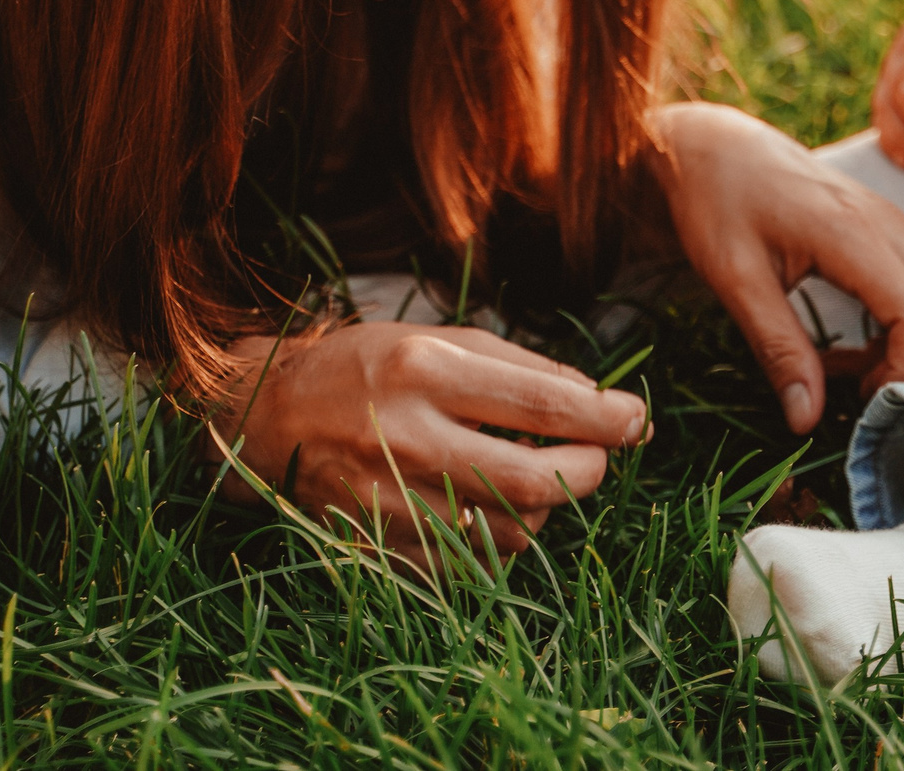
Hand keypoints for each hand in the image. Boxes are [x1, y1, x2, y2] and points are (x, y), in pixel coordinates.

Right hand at [209, 321, 645, 567]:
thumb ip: (521, 367)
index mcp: (425, 371)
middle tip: (599, 455)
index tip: (638, 418)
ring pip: (513, 531)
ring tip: (522, 471)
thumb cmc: (363, 368)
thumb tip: (601, 399)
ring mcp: (392, 504)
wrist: (265, 422)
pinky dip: (495, 538)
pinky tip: (480, 504)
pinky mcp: (382, 551)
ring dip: (540, 505)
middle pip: (539, 480)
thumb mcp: (438, 339)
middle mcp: (408, 439)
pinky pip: (473, 564)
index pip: (545, 405)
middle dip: (590, 470)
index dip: (608, 417)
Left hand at [654, 102, 903, 432]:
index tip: (859, 402)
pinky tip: (861, 346)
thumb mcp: (734, 280)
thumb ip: (777, 349)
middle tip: (878, 393)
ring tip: (867, 371)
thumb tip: (806, 422)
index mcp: (854, 234)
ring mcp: (899, 226)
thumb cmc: (716, 204)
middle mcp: (893, 227)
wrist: (714, 146)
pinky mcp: (892, 233)